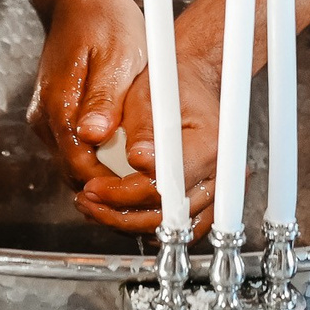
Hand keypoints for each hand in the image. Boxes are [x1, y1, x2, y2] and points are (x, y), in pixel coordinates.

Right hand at [27, 0, 147, 191]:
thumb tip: (94, 134)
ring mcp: (46, 117)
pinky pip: (73, 147)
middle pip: (74, 172)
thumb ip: (105, 97)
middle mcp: (45, 117)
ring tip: (139, 163)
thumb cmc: (103, 19)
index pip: (80, 168)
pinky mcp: (53, 114)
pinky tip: (122, 144)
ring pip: (73, 163)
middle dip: (109, 183)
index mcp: (59, 105)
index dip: (112, 184)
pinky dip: (95, 154)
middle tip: (146, 179)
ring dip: (102, 170)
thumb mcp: (119, 53)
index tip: (143, 184)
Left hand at [74, 32, 218, 231]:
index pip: (163, 188)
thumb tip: (138, 160)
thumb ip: (144, 129)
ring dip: (130, 224)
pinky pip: (178, 227)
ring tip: (96, 208)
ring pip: (172, 228)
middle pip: (167, 216)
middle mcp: (221, 174)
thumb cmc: (172, 84)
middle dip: (120, 213)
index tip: (94, 187)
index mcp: (210, 146)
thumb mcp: (150, 96)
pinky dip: (147, 224)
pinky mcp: (208, 200)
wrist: (194, 80)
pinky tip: (119, 210)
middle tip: (87, 200)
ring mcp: (218, 191)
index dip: (123, 194)